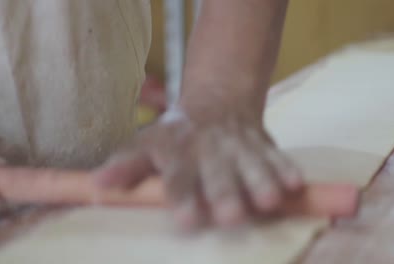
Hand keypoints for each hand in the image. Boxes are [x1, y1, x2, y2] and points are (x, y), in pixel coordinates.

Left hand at [95, 104, 303, 228]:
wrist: (217, 102)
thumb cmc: (176, 135)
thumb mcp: (147, 145)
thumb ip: (127, 166)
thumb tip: (97, 184)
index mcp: (179, 151)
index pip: (179, 177)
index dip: (183, 197)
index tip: (188, 220)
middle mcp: (210, 150)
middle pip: (218, 174)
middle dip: (226, 193)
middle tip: (232, 216)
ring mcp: (240, 147)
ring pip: (253, 164)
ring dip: (262, 181)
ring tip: (271, 201)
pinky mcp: (264, 145)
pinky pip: (278, 156)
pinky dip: (286, 169)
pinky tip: (296, 184)